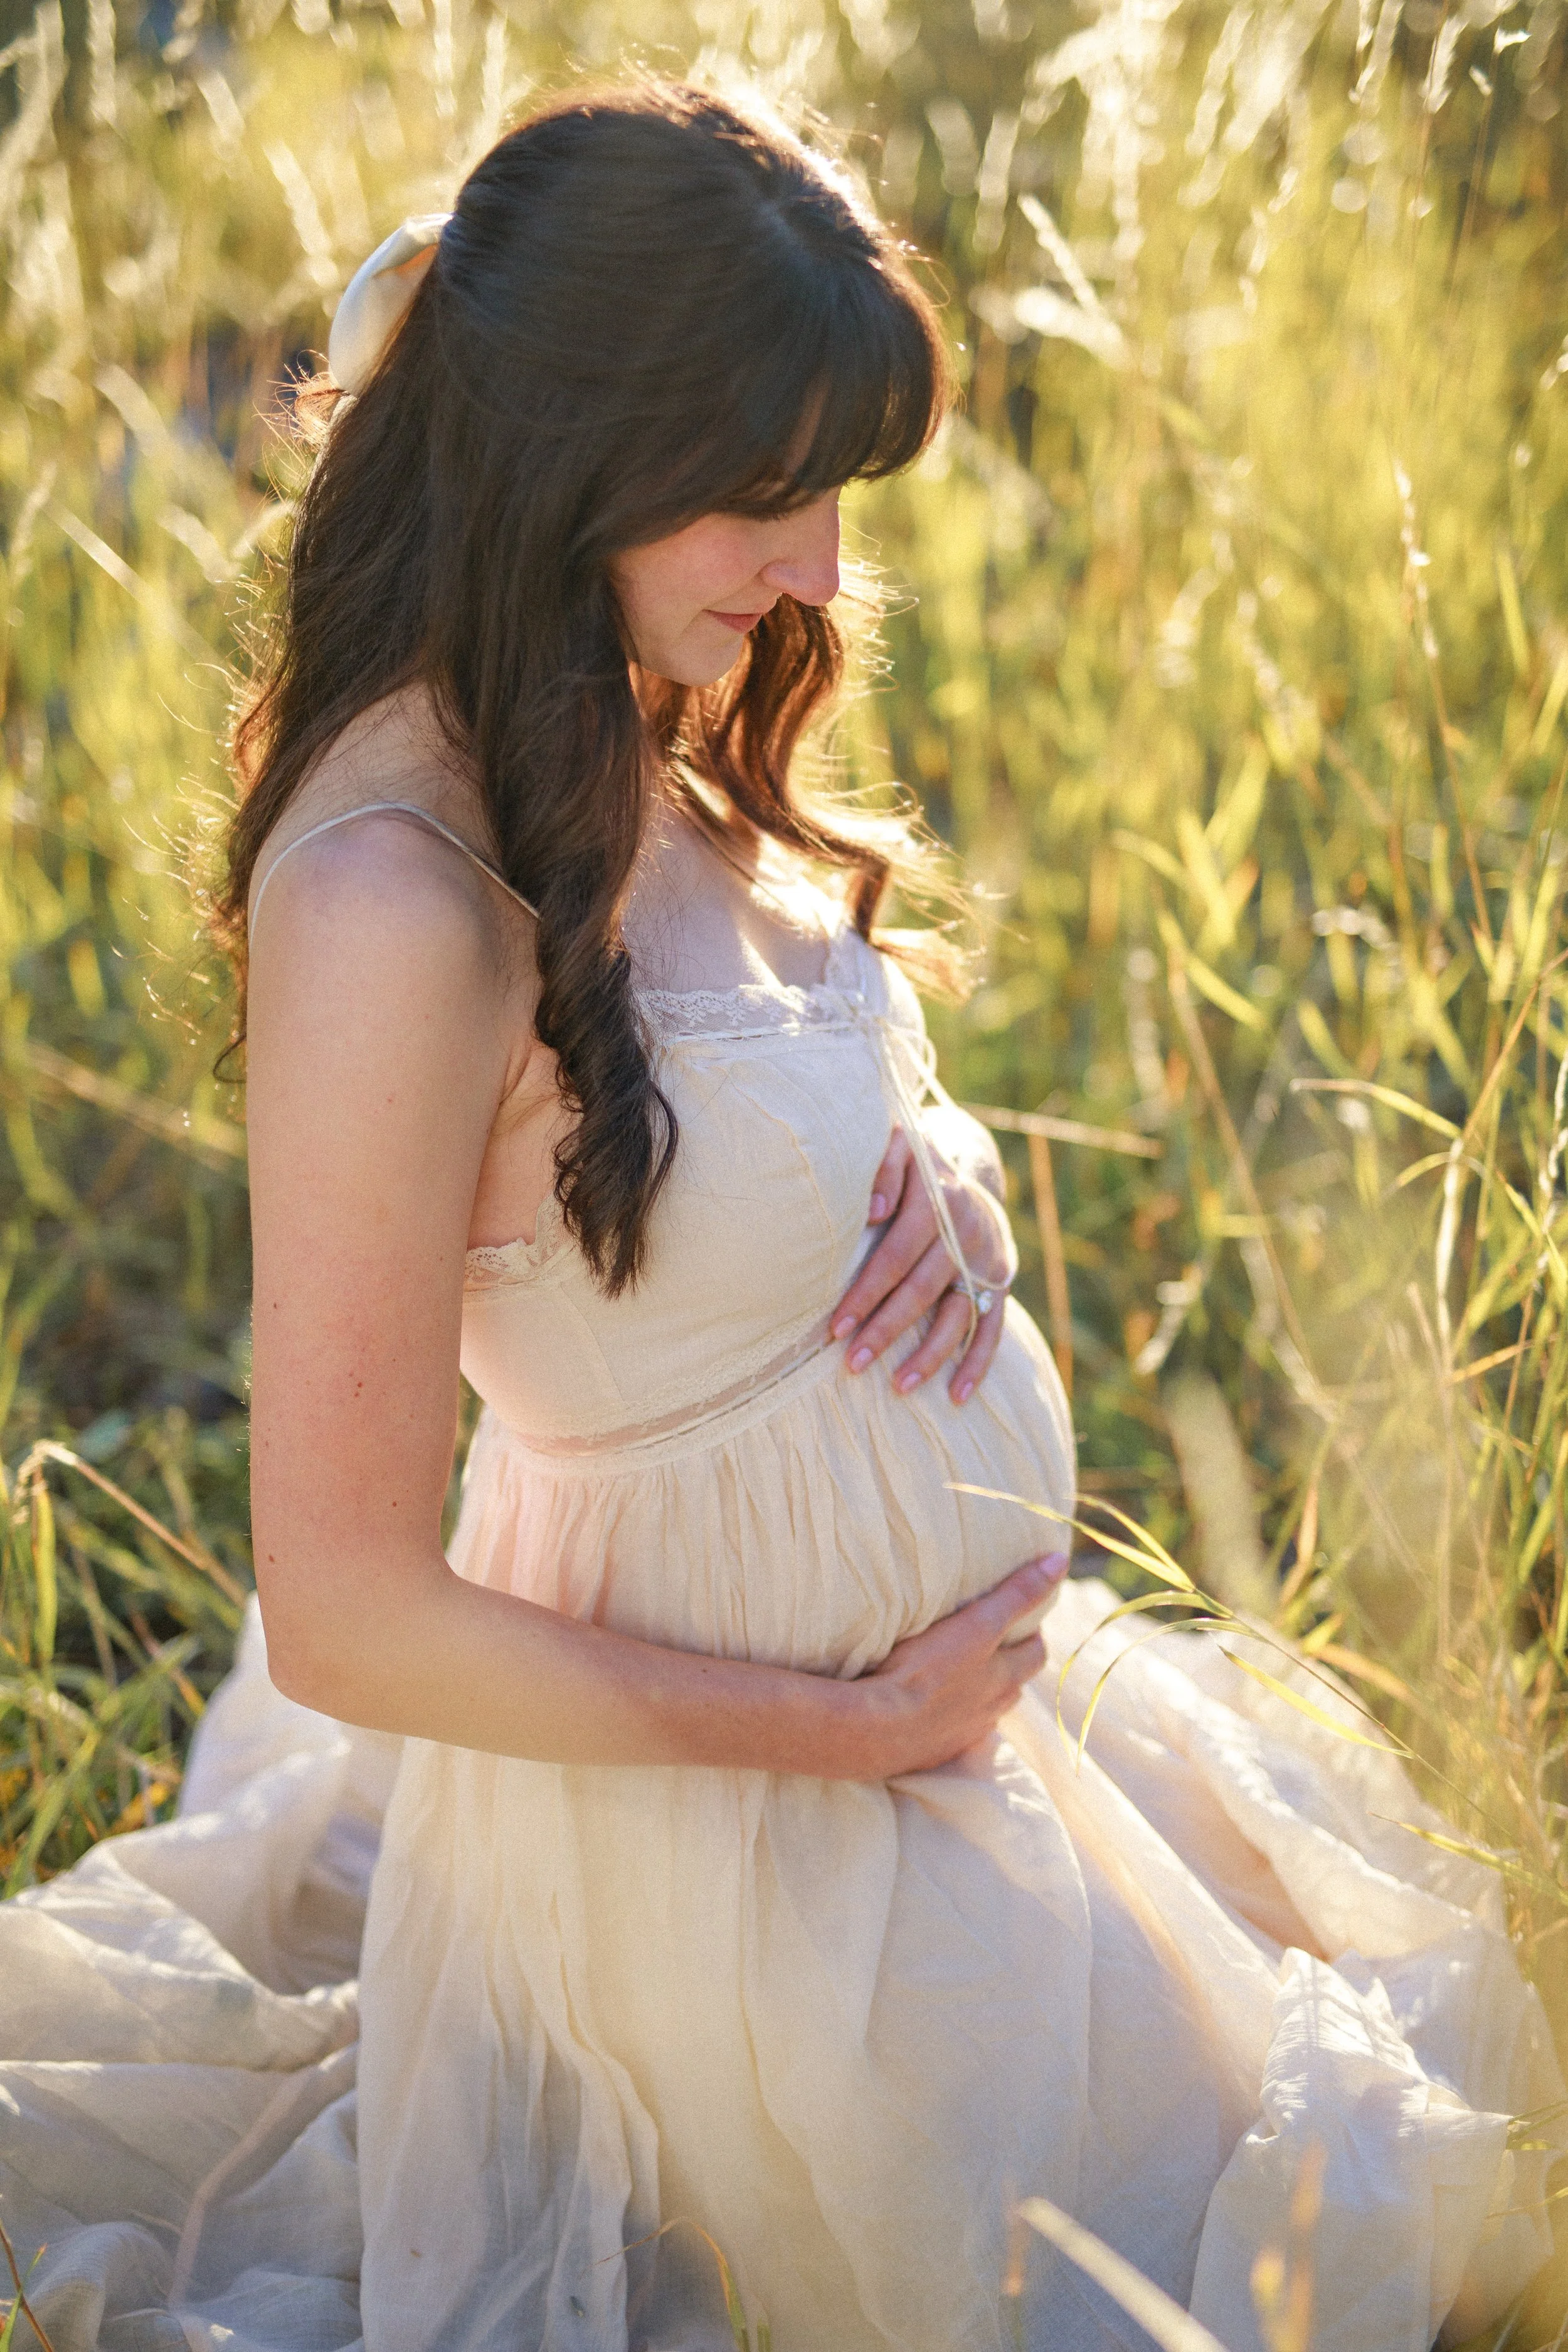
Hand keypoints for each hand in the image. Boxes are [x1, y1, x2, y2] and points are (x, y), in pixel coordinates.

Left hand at [831, 1123, 1016, 1404]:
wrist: (967, 1164)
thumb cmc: (911, 1162)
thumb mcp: (898, 1145)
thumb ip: (883, 1168)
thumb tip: (874, 1211)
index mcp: (938, 1199)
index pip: (896, 1255)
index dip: (866, 1293)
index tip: (836, 1326)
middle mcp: (967, 1231)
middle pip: (923, 1290)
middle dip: (886, 1330)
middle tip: (852, 1364)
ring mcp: (987, 1258)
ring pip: (959, 1315)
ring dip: (929, 1355)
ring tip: (898, 1388)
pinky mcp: (1002, 1279)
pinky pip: (993, 1327)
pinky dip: (977, 1363)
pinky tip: (957, 1396)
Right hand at [842, 1553, 1068, 1778]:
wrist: (878, 1728)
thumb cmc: (927, 1670)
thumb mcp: (978, 1624)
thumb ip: (1018, 1594)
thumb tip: (1061, 1561)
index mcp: (1005, 1677)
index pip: (1035, 1652)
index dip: (1030, 1632)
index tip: (1018, 1616)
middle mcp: (991, 1708)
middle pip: (1013, 1683)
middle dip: (1009, 1663)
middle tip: (990, 1641)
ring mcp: (963, 1732)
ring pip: (984, 1708)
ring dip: (980, 1692)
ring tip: (959, 1673)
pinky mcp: (934, 1750)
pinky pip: (952, 1730)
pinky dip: (950, 1716)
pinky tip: (931, 1707)